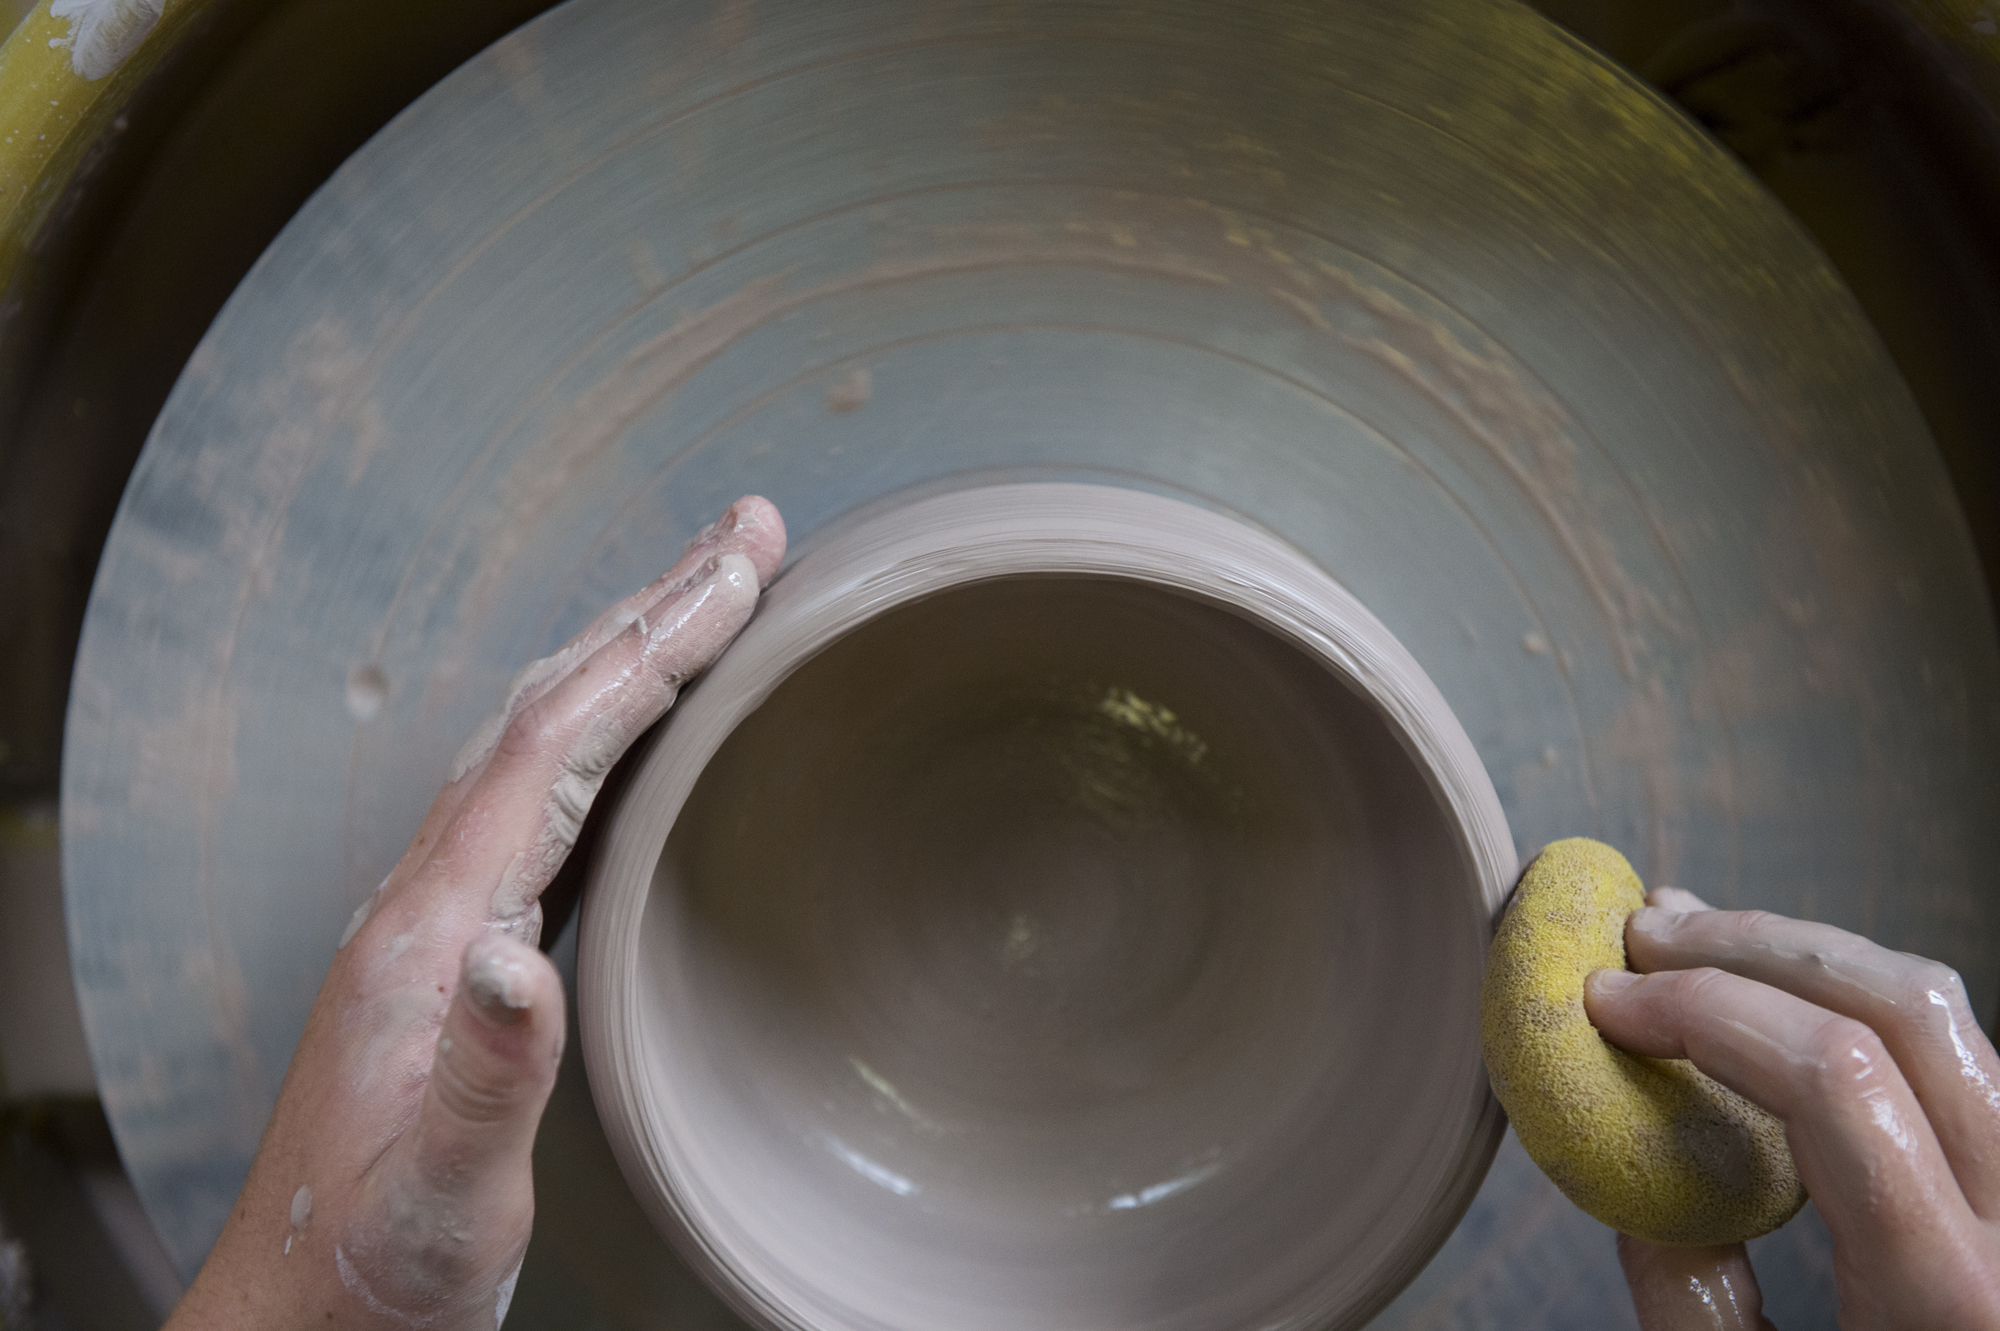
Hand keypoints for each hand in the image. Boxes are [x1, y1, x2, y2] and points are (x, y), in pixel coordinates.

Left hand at [165, 497, 785, 1329]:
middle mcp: (429, 900)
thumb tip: (520, 955)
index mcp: (433, 933)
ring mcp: (441, 920)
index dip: (652, 646)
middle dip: (652, 610)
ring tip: (707, 596)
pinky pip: (541, 795)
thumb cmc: (372, 1267)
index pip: (556, 746)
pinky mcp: (460, 951)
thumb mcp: (444, 1197)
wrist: (303, 1320)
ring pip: (540, 740)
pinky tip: (637, 732)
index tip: (740, 569)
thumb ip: (488, 1078)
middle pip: (547, 710)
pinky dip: (604, 727)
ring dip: (626, 653)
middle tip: (748, 534)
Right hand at [1585, 887, 1999, 1328]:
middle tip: (1645, 935)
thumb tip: (1631, 1181)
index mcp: (1954, 1300)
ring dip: (1808, 961)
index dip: (1706, 1011)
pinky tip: (1783, 1017)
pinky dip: (1857, 1017)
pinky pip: (1962, 1065)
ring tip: (1699, 949)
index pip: (1837, 1078)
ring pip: (1948, 1016)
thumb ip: (1695, 1310)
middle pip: (1906, 1009)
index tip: (1605, 1001)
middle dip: (1756, 949)